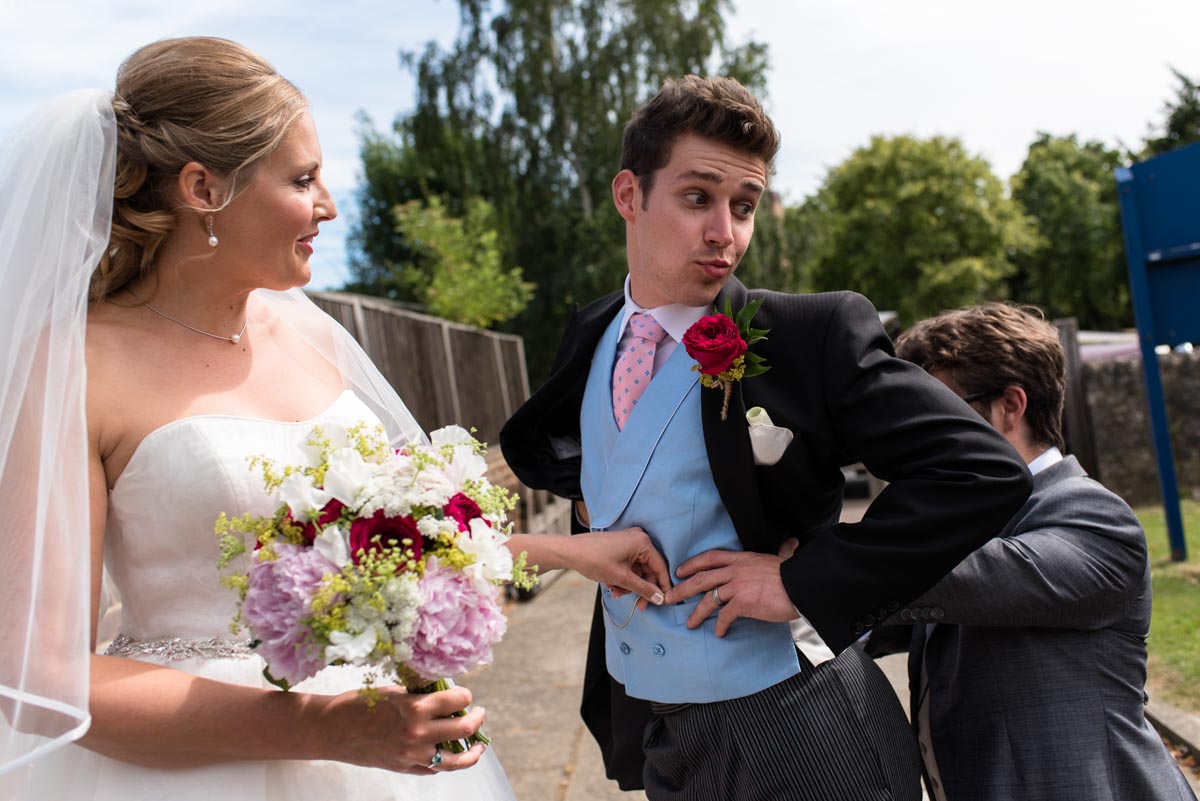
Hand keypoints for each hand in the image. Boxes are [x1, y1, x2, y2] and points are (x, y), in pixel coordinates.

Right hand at [322, 684, 486, 773]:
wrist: (330, 730)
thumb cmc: (358, 704)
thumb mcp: (392, 691)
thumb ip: (419, 695)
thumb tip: (444, 693)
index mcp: (415, 708)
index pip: (457, 699)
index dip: (464, 694)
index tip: (464, 693)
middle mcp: (418, 733)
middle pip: (464, 728)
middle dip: (477, 718)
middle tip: (479, 713)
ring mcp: (412, 755)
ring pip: (457, 759)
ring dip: (473, 751)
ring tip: (480, 745)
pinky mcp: (404, 768)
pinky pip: (435, 769)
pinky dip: (447, 762)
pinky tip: (452, 755)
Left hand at [570, 527, 670, 609]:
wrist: (570, 552)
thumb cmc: (594, 560)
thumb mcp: (621, 578)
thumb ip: (643, 589)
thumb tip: (660, 599)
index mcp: (643, 542)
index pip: (660, 567)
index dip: (661, 586)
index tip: (662, 602)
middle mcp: (639, 539)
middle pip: (649, 570)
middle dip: (640, 588)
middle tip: (638, 606)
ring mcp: (629, 542)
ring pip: (638, 571)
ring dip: (629, 585)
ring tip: (615, 592)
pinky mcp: (621, 547)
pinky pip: (629, 566)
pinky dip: (623, 578)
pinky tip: (611, 585)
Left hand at [665, 549, 798, 636]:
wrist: (802, 586)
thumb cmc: (793, 574)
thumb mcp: (782, 559)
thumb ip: (783, 551)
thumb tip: (792, 543)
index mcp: (742, 559)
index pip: (710, 557)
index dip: (692, 563)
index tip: (680, 571)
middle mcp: (735, 570)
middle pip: (701, 578)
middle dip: (682, 589)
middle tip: (669, 598)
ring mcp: (737, 586)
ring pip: (708, 599)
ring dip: (696, 613)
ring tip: (689, 624)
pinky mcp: (742, 603)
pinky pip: (725, 616)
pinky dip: (720, 625)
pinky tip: (719, 632)